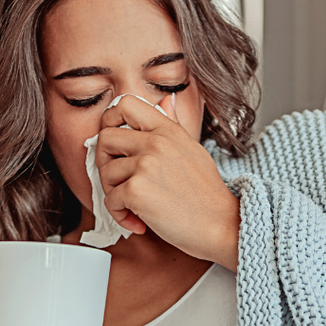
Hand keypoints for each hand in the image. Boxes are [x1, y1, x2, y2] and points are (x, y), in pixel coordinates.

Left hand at [95, 94, 239, 269]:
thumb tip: (165, 100)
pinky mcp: (136, 190)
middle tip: (118, 182)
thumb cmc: (207, 195)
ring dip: (114, 194)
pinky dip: (120, 215)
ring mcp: (145, 165)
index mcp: (167, 130)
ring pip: (105, 173)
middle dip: (104, 162)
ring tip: (133, 206)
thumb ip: (172, 125)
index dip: (109, 121)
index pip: (124, 104)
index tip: (114, 144)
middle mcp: (155, 143)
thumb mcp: (192, 149)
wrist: (220, 225)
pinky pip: (110, 201)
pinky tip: (138, 222)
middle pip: (105, 138)